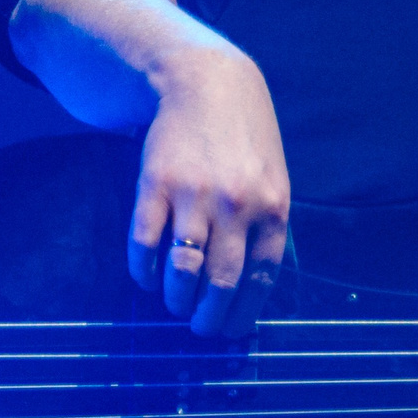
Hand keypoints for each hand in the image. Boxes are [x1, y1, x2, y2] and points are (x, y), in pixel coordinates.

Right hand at [126, 44, 291, 336]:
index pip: (260, 279)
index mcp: (273, 207)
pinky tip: (148, 276)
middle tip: (198, 328)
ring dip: (175, 298)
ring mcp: (194, 194)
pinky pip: (145, 244)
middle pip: (221, 283)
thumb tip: (251, 289)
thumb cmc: (245, 140)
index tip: (230, 332)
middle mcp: (236, 205)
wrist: (207, 84)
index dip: (243, 314)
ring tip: (174, 303)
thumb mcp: (273, 179)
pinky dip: (144, 271)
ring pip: (182, 270)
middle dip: (208, 318)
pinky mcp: (154, 184)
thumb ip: (266, 227)